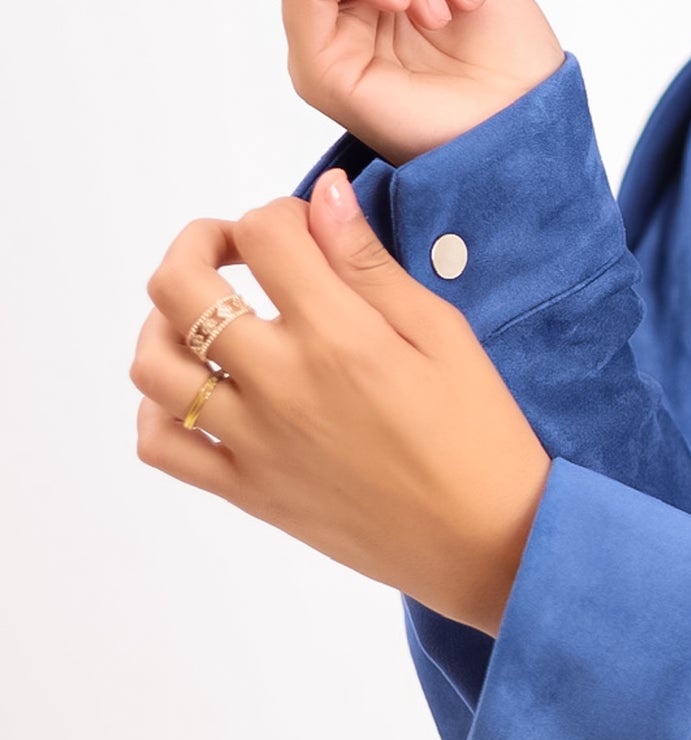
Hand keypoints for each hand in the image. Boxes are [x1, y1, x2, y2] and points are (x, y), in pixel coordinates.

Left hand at [131, 172, 552, 635]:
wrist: (488, 543)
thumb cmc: (480, 436)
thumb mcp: (443, 335)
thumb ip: (370, 265)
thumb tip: (324, 195)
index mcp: (339, 337)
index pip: (265, 234)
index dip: (281, 213)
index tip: (307, 231)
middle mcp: (282, 385)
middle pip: (179, 287)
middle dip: (200, 245)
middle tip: (236, 251)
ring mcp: (255, 442)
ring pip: (153, 363)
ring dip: (166, 322)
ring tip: (207, 318)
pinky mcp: (248, 491)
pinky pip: (163, 444)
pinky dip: (159, 409)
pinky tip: (199, 392)